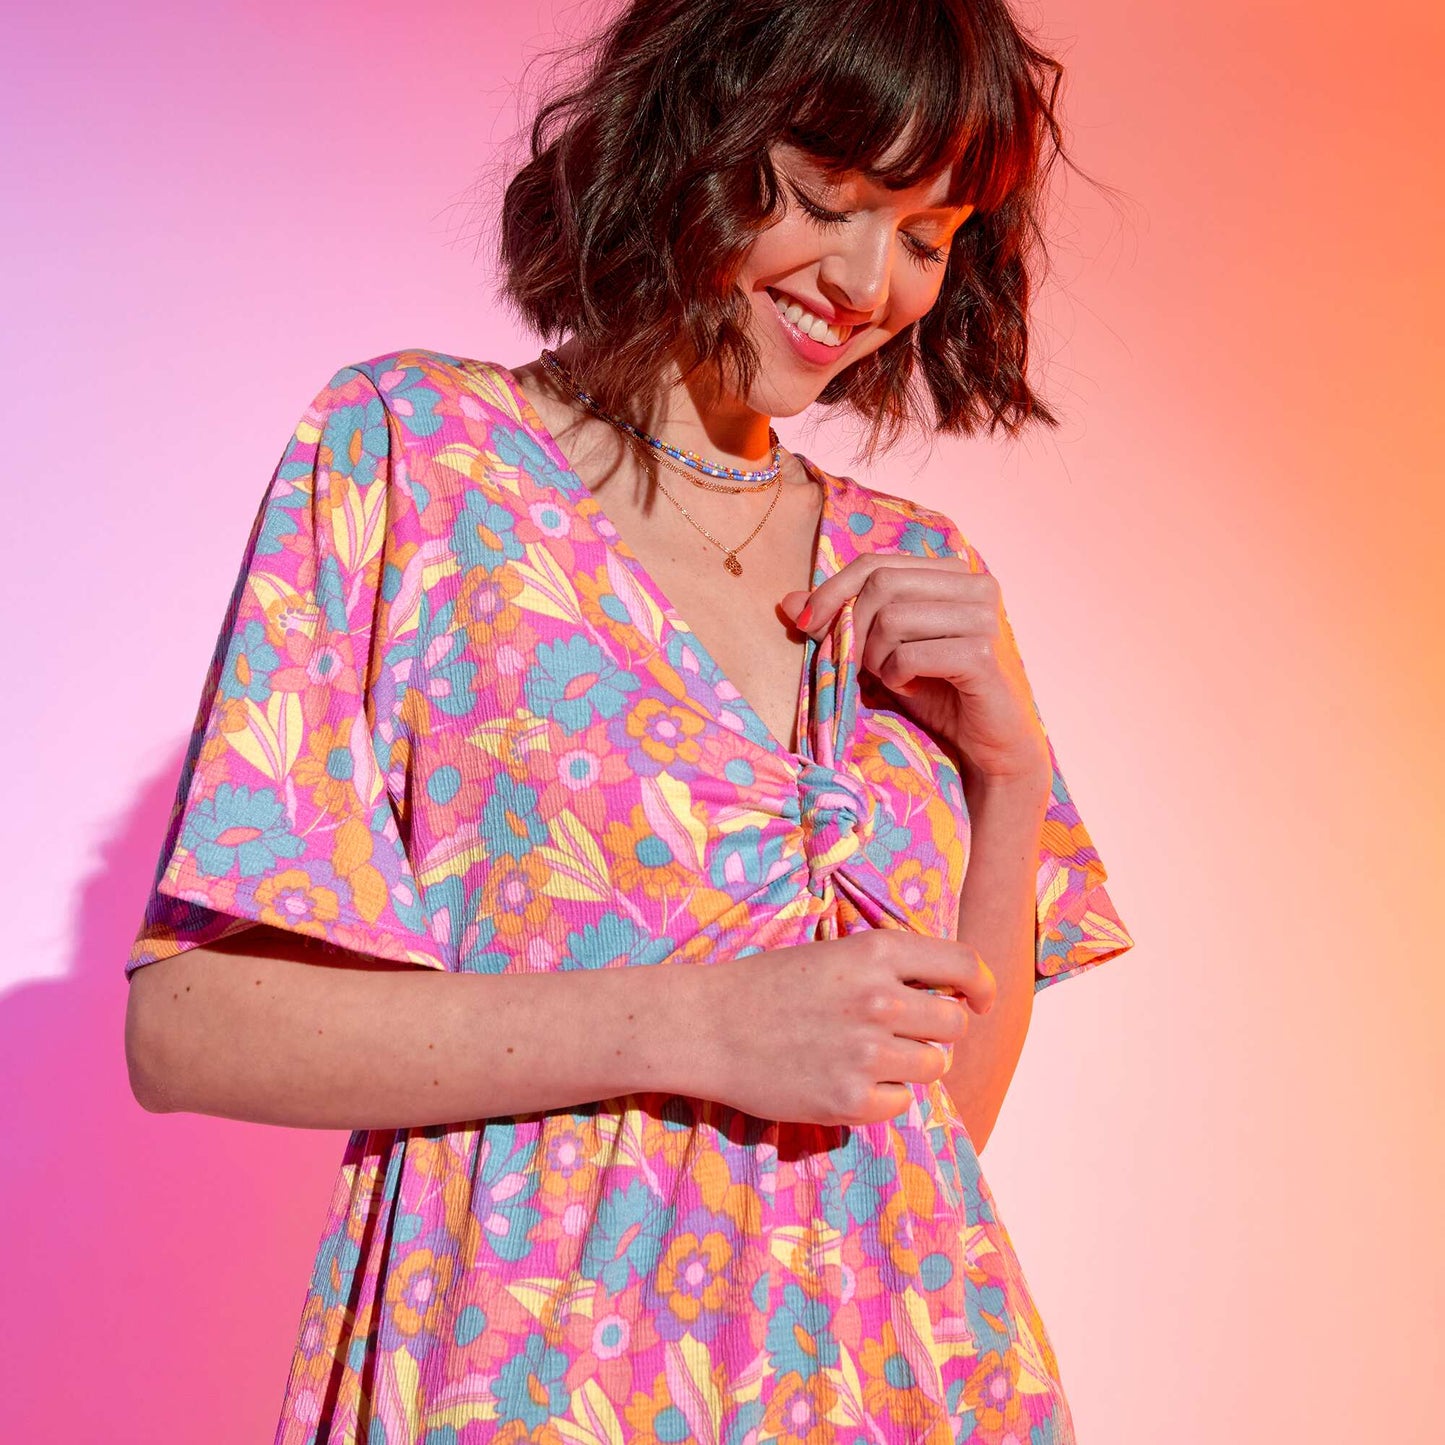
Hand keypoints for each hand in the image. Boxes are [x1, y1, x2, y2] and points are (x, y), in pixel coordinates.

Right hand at [696, 930, 995, 1126]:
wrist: (707, 1026)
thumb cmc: (768, 986)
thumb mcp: (833, 955)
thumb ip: (890, 971)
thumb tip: (950, 998)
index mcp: (876, 952)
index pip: (963, 966)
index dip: (981, 986)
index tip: (980, 1000)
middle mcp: (880, 1000)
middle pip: (954, 1023)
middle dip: (937, 1028)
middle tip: (902, 1032)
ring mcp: (867, 1053)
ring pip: (934, 1065)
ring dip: (913, 1063)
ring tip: (869, 1055)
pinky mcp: (851, 1101)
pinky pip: (901, 1103)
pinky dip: (884, 1096)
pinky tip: (847, 1080)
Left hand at [781, 555, 1048, 783]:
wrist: (986, 744)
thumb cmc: (936, 692)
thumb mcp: (880, 652)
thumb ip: (839, 623)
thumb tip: (786, 602)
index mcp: (953, 572)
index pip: (877, 563)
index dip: (832, 591)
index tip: (806, 624)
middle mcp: (975, 585)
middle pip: (882, 584)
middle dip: (853, 626)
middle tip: (857, 663)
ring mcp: (984, 617)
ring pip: (893, 617)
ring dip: (875, 656)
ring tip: (888, 676)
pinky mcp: (983, 654)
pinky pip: (910, 655)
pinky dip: (896, 675)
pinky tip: (908, 687)